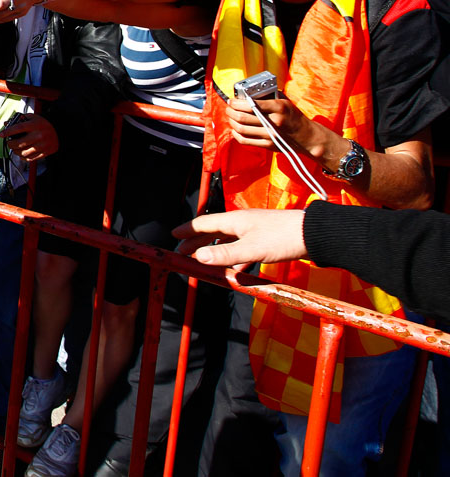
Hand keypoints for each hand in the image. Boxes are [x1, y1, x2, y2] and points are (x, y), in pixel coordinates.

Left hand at [0, 114, 57, 161]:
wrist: (59, 130)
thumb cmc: (43, 124)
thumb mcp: (32, 118)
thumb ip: (19, 119)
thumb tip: (6, 123)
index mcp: (35, 125)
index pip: (18, 128)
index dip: (8, 131)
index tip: (1, 134)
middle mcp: (38, 136)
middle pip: (20, 143)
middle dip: (11, 144)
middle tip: (9, 143)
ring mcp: (42, 145)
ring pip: (24, 152)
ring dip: (16, 152)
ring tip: (15, 148)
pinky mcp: (45, 152)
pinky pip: (31, 158)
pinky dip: (23, 157)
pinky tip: (22, 153)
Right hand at [173, 209, 307, 267]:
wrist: (314, 235)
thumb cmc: (284, 238)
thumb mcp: (251, 249)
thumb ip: (225, 254)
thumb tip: (198, 256)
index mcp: (235, 220)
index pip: (204, 223)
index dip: (187, 230)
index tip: (174, 235)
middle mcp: (242, 223)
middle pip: (213, 231)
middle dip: (197, 241)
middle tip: (183, 250)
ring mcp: (254, 230)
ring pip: (227, 239)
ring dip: (214, 249)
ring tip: (205, 260)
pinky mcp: (265, 239)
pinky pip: (242, 248)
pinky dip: (233, 257)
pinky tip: (235, 268)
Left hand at [225, 95, 315, 151]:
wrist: (308, 137)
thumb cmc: (294, 116)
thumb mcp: (286, 102)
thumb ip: (269, 96)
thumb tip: (248, 92)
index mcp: (278, 107)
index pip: (251, 104)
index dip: (236, 102)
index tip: (231, 100)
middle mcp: (274, 121)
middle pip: (243, 117)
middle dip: (231, 111)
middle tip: (228, 108)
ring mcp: (270, 135)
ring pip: (241, 129)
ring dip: (231, 122)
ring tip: (230, 117)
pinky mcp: (268, 145)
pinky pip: (245, 140)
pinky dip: (236, 134)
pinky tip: (235, 129)